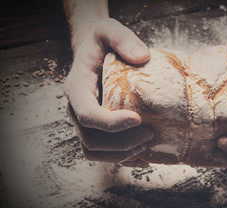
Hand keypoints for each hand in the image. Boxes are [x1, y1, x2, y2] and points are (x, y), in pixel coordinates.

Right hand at [64, 18, 152, 162]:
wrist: (95, 55)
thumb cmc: (102, 43)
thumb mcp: (109, 30)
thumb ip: (122, 38)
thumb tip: (143, 58)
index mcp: (76, 88)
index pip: (87, 115)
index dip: (111, 123)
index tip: (139, 119)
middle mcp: (76, 109)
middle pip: (91, 139)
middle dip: (121, 142)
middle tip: (150, 133)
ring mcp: (84, 123)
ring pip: (94, 151)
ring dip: (121, 154)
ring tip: (147, 145)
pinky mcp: (95, 130)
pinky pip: (103, 153)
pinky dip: (122, 158)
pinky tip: (144, 157)